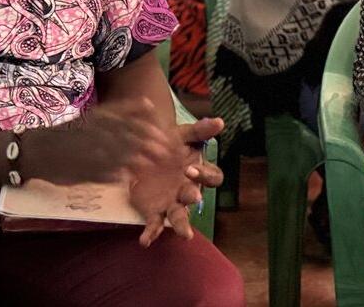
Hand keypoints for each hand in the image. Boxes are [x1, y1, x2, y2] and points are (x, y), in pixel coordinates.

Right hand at [22, 97, 179, 185]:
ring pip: (122, 157)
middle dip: (152, 147)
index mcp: (102, 117)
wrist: (38, 150)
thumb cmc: (73, 132)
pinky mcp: (84, 171)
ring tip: (150, 166)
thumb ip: (124, 109)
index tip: (168, 138)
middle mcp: (98, 132)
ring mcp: (91, 152)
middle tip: (166, 154)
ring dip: (139, 161)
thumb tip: (149, 102)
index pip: (135, 122)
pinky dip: (119, 175)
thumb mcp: (97, 115)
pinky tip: (127, 178)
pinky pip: (106, 174)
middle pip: (132, 139)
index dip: (154, 131)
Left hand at [134, 117, 226, 247]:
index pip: (212, 177)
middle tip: (191, 197)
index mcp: (198, 171)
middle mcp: (188, 190)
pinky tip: (144, 241)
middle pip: (196, 198)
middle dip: (193, 198)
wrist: (143, 152)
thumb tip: (220, 121)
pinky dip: (151, 233)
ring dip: (182, 225)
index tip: (190, 168)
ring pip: (180, 217)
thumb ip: (200, 130)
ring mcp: (172, 203)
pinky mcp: (155, 212)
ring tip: (185, 235)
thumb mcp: (183, 135)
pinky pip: (155, 225)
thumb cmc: (169, 144)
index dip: (204, 175)